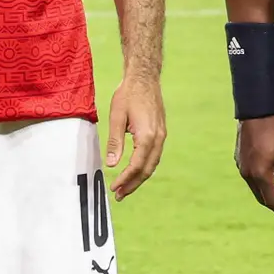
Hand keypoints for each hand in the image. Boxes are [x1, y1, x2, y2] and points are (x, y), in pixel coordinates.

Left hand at [103, 77, 166, 198]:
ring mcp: (162, 136)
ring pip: (152, 164)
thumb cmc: (128, 95)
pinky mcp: (161, 133)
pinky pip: (154, 156)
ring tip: (125, 188)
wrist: (144, 78)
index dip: (125, 179)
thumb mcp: (116, 117)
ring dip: (139, 178)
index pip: (136, 166)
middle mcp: (158, 139)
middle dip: (133, 184)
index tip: (114, 188)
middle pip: (147, 170)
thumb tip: (111, 164)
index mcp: (147, 136)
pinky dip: (145, 167)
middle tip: (119, 195)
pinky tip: (135, 171)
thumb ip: (114, 142)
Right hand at [234, 114, 273, 224]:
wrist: (255, 110)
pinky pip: (252, 176)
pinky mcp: (240, 159)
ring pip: (257, 187)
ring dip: (270, 192)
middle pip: (263, 197)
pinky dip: (264, 181)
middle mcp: (248, 174)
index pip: (272, 201)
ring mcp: (242, 166)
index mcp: (260, 174)